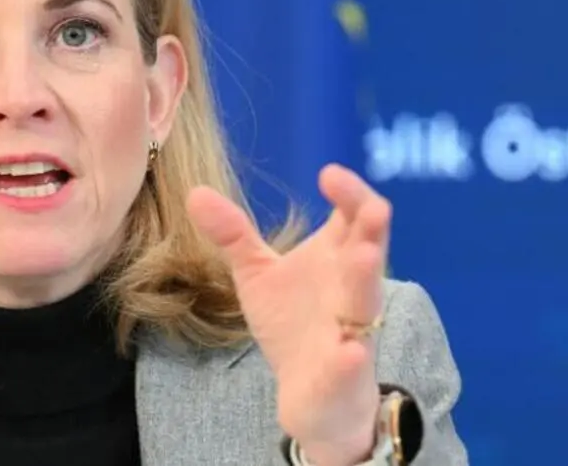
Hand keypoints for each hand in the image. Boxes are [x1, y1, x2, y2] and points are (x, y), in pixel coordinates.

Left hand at [187, 164, 389, 465]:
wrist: (311, 393)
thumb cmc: (292, 323)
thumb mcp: (258, 274)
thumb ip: (234, 235)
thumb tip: (195, 192)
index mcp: (336, 256)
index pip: (353, 215)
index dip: (349, 192)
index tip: (329, 174)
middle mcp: (350, 286)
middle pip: (370, 249)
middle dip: (372, 228)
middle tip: (372, 206)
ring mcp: (352, 328)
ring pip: (366, 301)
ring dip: (365, 279)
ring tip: (364, 256)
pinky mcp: (345, 370)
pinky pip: (352, 362)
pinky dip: (351, 357)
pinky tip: (350, 352)